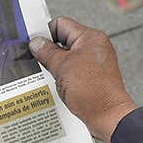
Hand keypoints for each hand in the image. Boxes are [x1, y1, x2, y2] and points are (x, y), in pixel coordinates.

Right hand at [28, 17, 137, 141]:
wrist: (108, 117)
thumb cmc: (95, 92)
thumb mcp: (62, 68)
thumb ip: (47, 52)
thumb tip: (36, 43)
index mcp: (90, 37)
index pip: (61, 25)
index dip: (45, 33)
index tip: (34, 45)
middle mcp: (95, 47)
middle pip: (64, 42)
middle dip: (49, 53)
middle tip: (39, 62)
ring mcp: (94, 63)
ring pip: (67, 58)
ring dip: (56, 67)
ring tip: (51, 77)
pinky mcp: (93, 77)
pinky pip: (73, 71)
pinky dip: (63, 77)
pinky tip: (58, 86)